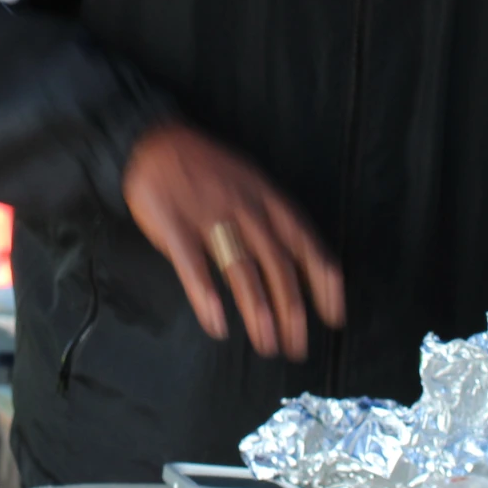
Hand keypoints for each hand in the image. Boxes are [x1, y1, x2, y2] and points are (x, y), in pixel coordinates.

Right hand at [121, 121, 344, 358]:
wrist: (154, 141)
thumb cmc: (206, 169)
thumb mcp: (251, 182)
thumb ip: (273, 220)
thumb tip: (300, 267)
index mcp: (266, 198)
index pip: (305, 243)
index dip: (323, 281)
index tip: (333, 316)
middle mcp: (245, 207)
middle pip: (277, 263)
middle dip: (291, 309)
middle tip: (296, 346)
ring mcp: (208, 215)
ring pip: (242, 268)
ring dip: (258, 310)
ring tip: (266, 343)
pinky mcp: (174, 224)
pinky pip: (193, 265)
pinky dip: (206, 296)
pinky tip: (216, 323)